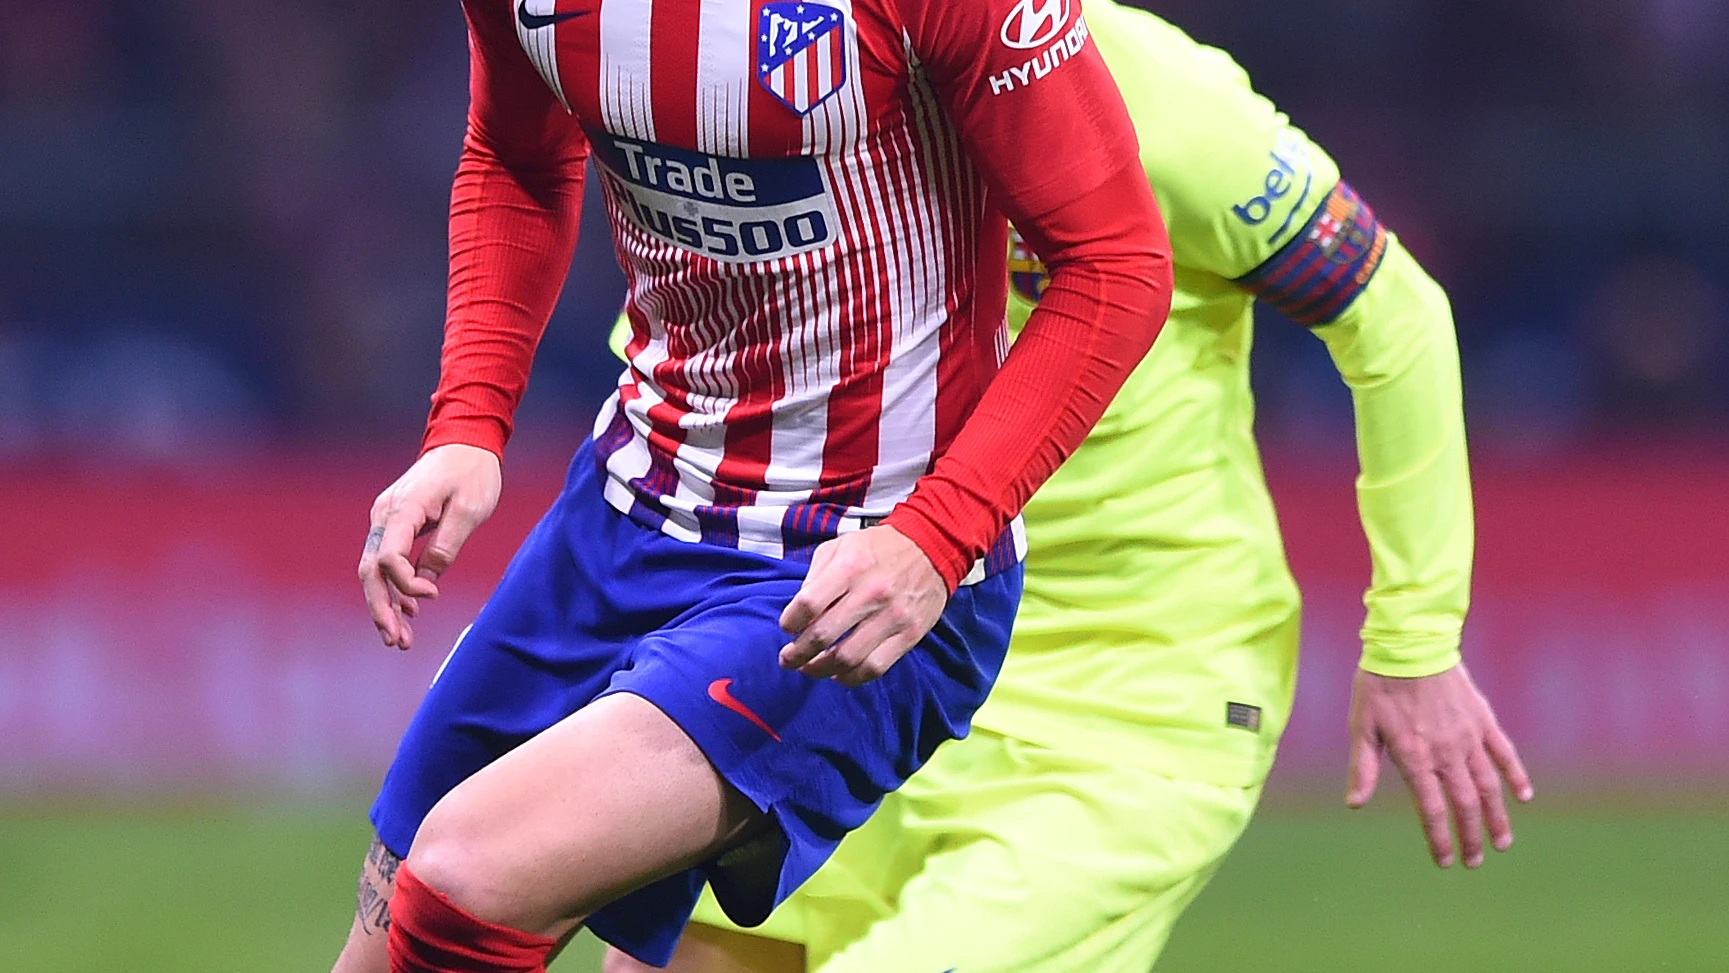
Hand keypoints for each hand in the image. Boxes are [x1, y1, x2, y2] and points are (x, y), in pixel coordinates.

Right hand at [358, 444, 501, 649]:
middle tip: (398, 641)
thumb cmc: (472, 473)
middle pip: (371, 571)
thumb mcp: (470, 510)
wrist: (464, 443)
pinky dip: (394, 588)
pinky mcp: (394, 524)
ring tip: (400, 639)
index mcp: (403, 509)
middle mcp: (385, 515)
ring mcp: (386, 520)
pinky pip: (386, 561)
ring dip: (385, 605)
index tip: (433, 595)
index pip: (389, 557)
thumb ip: (446, 547)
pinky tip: (407, 612)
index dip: (405, 584)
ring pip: (374, 570)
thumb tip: (428, 581)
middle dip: (381, 609)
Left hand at [777, 526, 948, 686]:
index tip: (787, 627)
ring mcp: (893, 617)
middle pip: (823, 636)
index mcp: (850, 567)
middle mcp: (871, 593)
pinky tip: (838, 674)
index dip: (790, 622)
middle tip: (788, 658)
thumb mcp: (841, 546)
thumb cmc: (879, 548)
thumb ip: (816, 576)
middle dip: (797, 653)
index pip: (808, 604)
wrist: (932, 547)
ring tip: (809, 669)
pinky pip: (875, 668)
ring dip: (820, 670)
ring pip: (847, 659)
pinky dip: (851, 678)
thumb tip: (799, 613)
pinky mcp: (910, 635)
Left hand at [1346, 663, 1533, 868]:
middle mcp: (1446, 753)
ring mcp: (1469, 737)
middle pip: (1464, 804)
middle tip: (1474, 861)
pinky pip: (1504, 753)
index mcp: (1415, 757)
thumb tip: (1354, 804)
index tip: (1446, 861)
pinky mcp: (1483, 719)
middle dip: (1471, 836)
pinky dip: (1516, 775)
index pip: (1431, 810)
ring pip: (1489, 785)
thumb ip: (1362, 768)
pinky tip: (1524, 797)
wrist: (1410, 645)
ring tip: (1502, 842)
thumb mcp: (1361, 727)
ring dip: (1497, 816)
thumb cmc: (1378, 686)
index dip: (1439, 838)